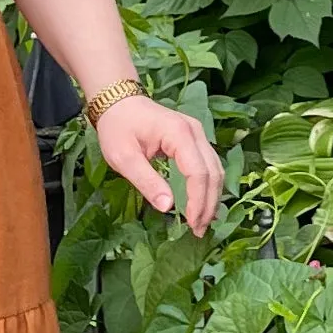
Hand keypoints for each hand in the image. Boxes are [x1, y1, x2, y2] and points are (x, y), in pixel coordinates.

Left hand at [96, 94, 223, 236]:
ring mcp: (198, 133)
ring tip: (202, 222)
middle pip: (213, 172)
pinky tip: (203, 203)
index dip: (198, 201)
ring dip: (212, 197)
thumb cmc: (118, 127)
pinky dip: (208, 185)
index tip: (191, 225)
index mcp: (179, 134)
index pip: (198, 173)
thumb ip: (147, 182)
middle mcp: (195, 131)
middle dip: (208, 204)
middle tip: (198, 230)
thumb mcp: (124, 158)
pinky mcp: (195, 138)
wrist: (118, 102)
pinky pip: (209, 164)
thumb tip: (167, 207)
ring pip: (215, 169)